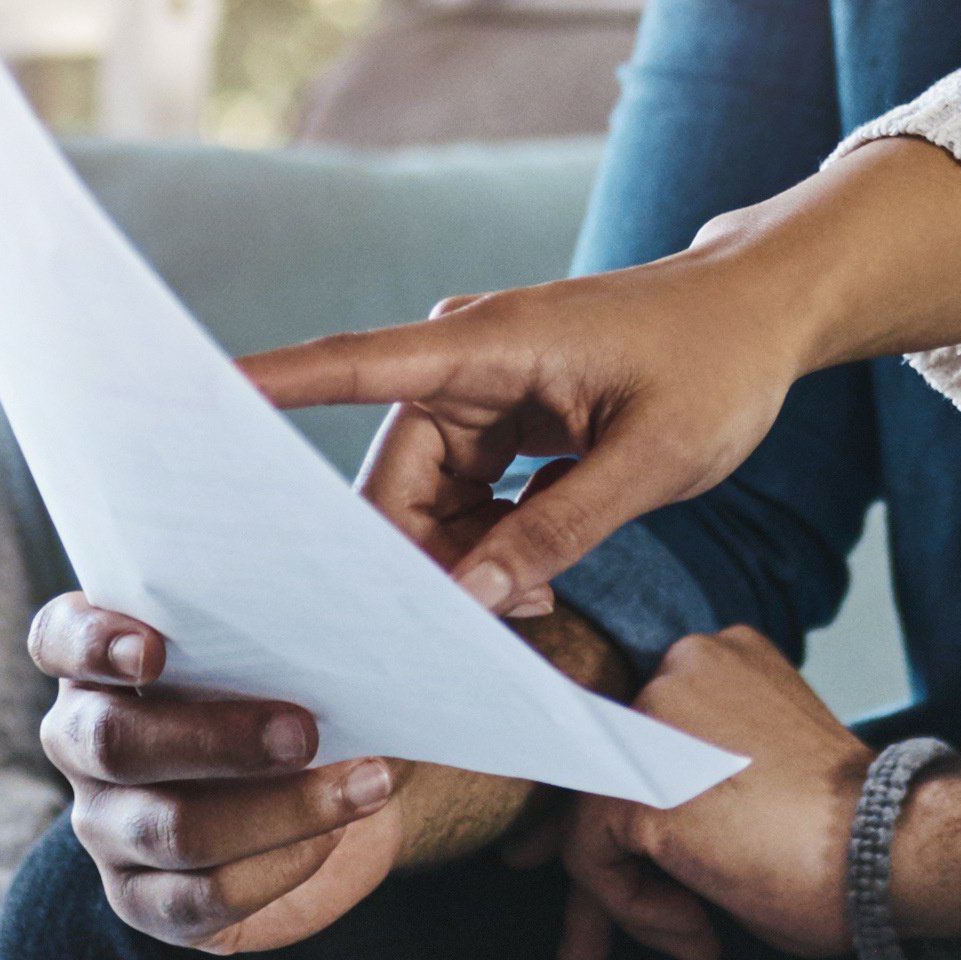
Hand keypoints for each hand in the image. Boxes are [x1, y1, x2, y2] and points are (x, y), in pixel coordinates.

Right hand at [28, 595, 543, 955]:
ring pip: (167, 828)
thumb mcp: (314, 642)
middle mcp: (85, 741)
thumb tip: (401, 577)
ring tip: (365, 785)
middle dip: (213, 736)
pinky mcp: (148, 901)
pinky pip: (200, 898)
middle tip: (304, 729)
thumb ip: (318, 606)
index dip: (93, 642)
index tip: (154, 647)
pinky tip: (333, 842)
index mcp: (105, 658)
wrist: (343, 786)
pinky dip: (277, 869)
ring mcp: (109, 826)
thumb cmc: (317, 689)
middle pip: (112, 742)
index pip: (60, 638)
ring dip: (274, 810)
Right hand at [244, 140, 960, 618]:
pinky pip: (466, 499)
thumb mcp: (654, 459)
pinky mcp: (509, 423)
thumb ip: (562, 531)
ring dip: (452, 565)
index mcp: (489, 344)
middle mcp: (468, 363)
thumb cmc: (720, 363)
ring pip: (428, 500)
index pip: (356, 365)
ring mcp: (487, 395)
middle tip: (415, 646)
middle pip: (392, 476)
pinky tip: (515, 599)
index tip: (193, 405)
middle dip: (402, 561)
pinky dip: (484, 550)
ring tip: (489, 630)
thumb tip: (473, 601)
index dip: (272, 388)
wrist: (767, 313)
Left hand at [548, 631, 876, 959]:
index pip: (646, 732)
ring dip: (630, 895)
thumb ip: (703, 781)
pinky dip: (637, 910)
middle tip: (621, 926)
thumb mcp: (765, 777)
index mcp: (723, 659)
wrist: (886, 846)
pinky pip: (595, 859)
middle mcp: (680, 668)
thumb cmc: (853, 831)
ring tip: (691, 936)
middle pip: (611, 770)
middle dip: (614, 857)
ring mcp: (652, 720)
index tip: (642, 861)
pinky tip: (699, 933)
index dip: (638, 799)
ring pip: (595, 817)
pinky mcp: (635, 784)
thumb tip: (642, 838)